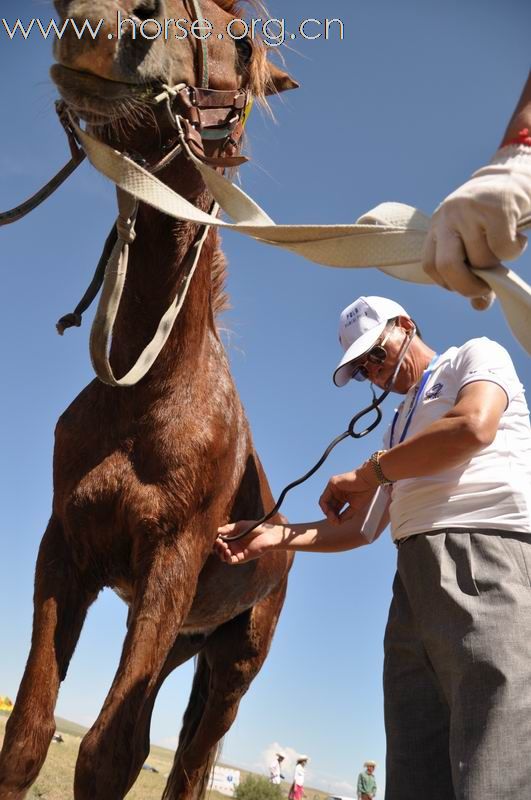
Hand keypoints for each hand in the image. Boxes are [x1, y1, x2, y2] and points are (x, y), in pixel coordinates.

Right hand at [215, 521, 282, 564]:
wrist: (267, 534)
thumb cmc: (255, 528)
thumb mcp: (239, 525)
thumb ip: (228, 528)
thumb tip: (217, 531)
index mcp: (232, 538)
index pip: (220, 541)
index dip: (216, 540)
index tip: (217, 536)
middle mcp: (233, 546)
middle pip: (219, 550)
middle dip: (217, 546)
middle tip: (220, 541)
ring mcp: (237, 552)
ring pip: (224, 556)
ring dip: (221, 552)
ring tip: (224, 546)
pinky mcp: (242, 557)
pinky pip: (231, 561)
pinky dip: (227, 557)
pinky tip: (228, 551)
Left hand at [319, 463, 376, 523]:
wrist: (369, 481)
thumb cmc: (365, 492)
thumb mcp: (354, 508)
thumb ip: (345, 515)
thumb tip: (337, 523)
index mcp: (342, 497)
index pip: (335, 509)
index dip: (335, 517)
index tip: (338, 523)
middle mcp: (337, 492)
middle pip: (329, 506)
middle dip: (330, 516)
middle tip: (335, 522)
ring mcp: (333, 488)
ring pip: (324, 503)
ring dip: (327, 512)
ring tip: (332, 518)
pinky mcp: (332, 484)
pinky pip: (323, 498)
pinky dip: (324, 507)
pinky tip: (328, 512)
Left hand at [422, 149, 530, 306]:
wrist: (515, 175)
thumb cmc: (493, 218)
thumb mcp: (474, 241)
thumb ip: (472, 273)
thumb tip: (479, 306)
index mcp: (437, 227)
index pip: (430, 266)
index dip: (448, 283)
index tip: (466, 283)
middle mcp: (447, 217)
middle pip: (447, 266)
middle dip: (467, 286)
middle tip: (485, 288)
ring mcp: (469, 211)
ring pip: (481, 259)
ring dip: (498, 264)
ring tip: (505, 248)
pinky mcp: (495, 208)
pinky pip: (503, 248)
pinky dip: (515, 251)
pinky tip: (518, 238)